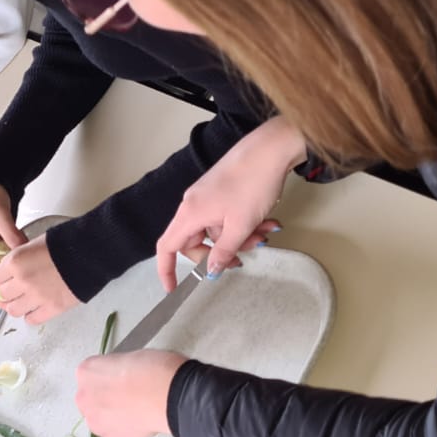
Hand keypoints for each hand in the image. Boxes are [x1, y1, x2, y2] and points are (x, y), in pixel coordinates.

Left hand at [0, 235, 78, 324]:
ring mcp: (37, 297)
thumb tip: (12, 268)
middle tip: (15, 289)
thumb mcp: (35, 243)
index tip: (5, 279)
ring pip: (14, 310)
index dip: (1, 278)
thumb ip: (20, 257)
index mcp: (16, 262)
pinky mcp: (52, 308)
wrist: (90, 253)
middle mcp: (22, 281)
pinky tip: (35, 308)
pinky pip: (32, 319)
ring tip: (24, 301)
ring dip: (17, 305)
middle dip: (8, 292)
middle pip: (3, 295)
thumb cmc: (65, 243)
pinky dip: (31, 315)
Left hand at [74, 349, 187, 436]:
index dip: (110, 375)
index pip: (93, 373)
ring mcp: (95, 421)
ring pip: (101, 418)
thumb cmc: (152, 370)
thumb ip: (115, 370)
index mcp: (86, 372)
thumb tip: (121, 378)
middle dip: (107, 397)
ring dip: (113, 415)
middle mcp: (84, 397)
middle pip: (92, 397)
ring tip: (136, 410)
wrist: (169, 395)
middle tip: (129, 394)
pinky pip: (114, 432)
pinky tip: (140, 421)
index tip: (123, 377)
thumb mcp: (128, 356)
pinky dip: (125, 429)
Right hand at [156, 116, 307, 290]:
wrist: (270, 148)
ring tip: (265, 233)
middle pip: (196, 241)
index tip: (173, 289)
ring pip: (217, 230)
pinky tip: (267, 222)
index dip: (166, 270)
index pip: (167, 247)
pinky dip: (244, 223)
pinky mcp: (220, 190)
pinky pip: (226, 216)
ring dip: (240, 237)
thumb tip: (210, 271)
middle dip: (221, 252)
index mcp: (190, 213)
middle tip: (244, 258)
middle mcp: (193, 204)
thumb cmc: (253, 183)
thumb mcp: (240, 225)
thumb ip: (224, 252)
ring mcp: (207, 196)